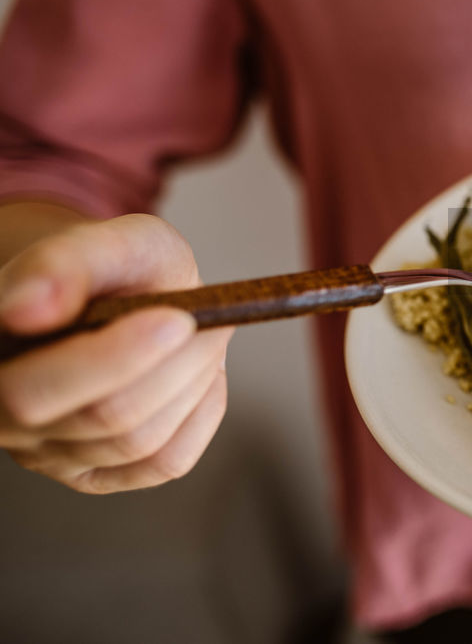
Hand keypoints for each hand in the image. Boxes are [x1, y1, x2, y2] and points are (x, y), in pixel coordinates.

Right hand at [0, 214, 230, 491]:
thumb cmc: (110, 271)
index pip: (30, 391)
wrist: (116, 296)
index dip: (110, 358)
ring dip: (192, 380)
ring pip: (139, 440)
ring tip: (203, 333)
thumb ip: (66, 262)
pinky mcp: (95, 476)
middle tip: (204, 321)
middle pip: (100, 417)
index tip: (175, 318)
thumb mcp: (106, 242)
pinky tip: (197, 375)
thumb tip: (28, 308)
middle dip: (173, 365)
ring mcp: (46, 455)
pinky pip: (164, 462)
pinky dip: (198, 412)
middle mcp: (3, 419)